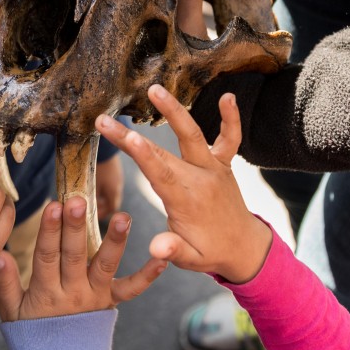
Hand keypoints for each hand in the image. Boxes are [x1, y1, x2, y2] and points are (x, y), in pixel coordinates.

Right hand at [0, 196, 166, 321]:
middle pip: (73, 255)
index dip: (49, 231)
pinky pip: (131, 290)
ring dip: (114, 241)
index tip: (52, 205)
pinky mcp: (112, 304)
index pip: (46, 256)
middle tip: (78, 200)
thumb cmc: (33, 336)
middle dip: (75, 226)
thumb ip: (6, 282)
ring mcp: (95, 298)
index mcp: (45, 293)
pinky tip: (162, 258)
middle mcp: (72, 294)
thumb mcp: (12, 312)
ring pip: (104, 266)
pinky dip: (148, 275)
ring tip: (123, 217)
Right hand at [95, 86, 272, 283]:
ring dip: (174, 111)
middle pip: (162, 153)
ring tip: (154, 89)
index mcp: (186, 201)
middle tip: (104, 119)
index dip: (142, 155)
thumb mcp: (191, 259)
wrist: (244, 246)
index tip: (125, 137)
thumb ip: (173, 250)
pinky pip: (230, 138)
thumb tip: (156, 248)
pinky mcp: (223, 163)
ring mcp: (213, 168)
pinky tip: (228, 96)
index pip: (159, 174)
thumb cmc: (210, 252)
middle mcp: (199, 179)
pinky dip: (231, 118)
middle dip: (132, 136)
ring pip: (193, 135)